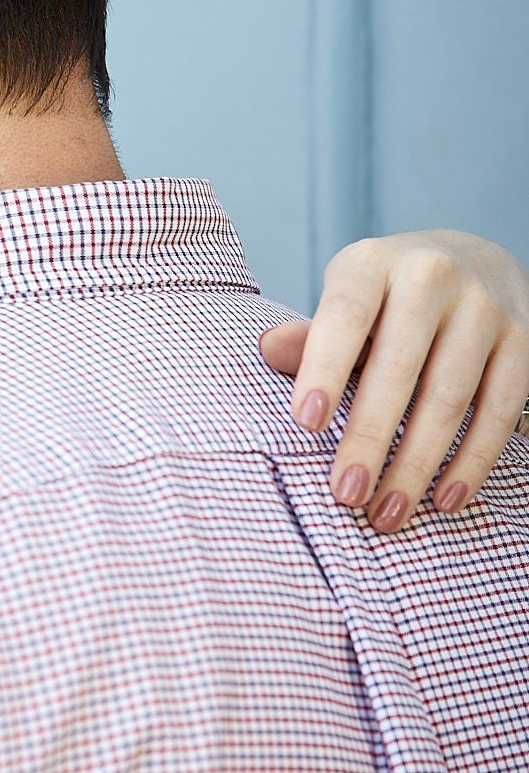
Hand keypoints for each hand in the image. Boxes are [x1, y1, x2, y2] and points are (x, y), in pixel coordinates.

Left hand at [259, 230, 528, 531]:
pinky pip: (500, 408)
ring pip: (450, 396)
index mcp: (373, 264)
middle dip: (370, 438)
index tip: (306, 423)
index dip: (324, 368)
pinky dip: (473, 460)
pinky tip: (445, 499)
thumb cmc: (386, 298)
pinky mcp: (526, 339)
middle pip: (398, 368)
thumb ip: (312, 335)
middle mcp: (432, 276)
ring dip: (417, 463)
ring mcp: (485, 306)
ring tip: (388, 513)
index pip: (346, 316)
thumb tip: (268, 350)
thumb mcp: (345, 301)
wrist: (475, 260)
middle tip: (346, 494)